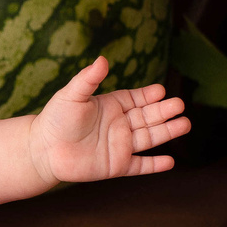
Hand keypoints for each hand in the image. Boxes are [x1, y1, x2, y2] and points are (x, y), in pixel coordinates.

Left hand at [28, 57, 190, 184]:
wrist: (42, 150)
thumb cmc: (54, 119)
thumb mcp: (71, 95)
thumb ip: (88, 79)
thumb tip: (102, 59)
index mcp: (111, 106)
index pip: (136, 99)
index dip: (149, 95)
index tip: (161, 91)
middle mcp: (119, 125)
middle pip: (147, 117)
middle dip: (164, 111)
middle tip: (180, 105)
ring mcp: (119, 146)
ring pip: (149, 139)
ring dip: (167, 132)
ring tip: (185, 124)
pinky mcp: (116, 166)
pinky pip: (139, 166)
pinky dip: (154, 165)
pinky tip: (170, 162)